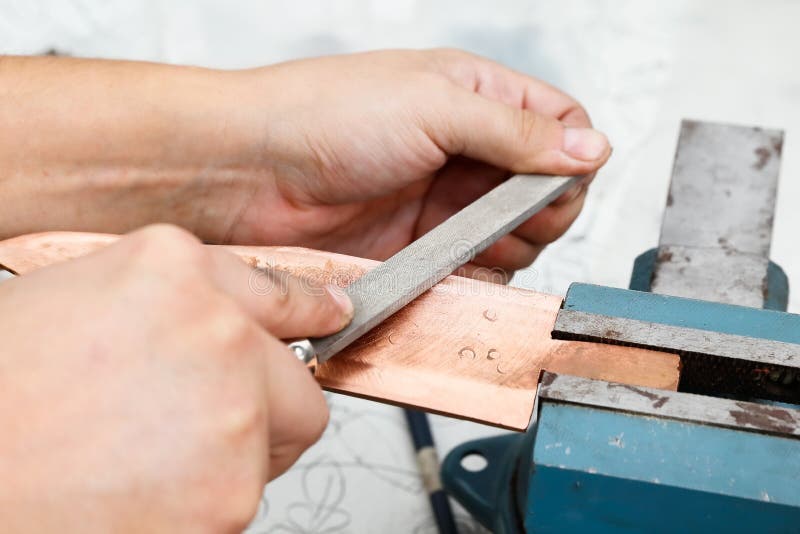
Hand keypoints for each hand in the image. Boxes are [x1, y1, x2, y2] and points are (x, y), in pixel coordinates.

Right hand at [0, 225, 352, 532]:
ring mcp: (232, 412)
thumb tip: (236, 312)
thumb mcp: (74, 300)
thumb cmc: (0, 393)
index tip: (329, 319)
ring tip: (143, 457)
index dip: (305, 316)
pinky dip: (205, 502)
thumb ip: (171, 297)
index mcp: (171, 270)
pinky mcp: (230, 494)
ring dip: (230, 454)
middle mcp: (216, 330)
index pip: (282, 293)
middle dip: (268, 404)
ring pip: (276, 442)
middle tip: (203, 423)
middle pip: (299, 379)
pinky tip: (140, 490)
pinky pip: (243, 495)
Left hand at [229, 49, 610, 278]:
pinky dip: (477, 274)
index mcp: (476, 96)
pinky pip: (473, 268)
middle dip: (543, 208)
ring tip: (474, 238)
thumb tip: (589, 148)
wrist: (252, 172)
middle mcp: (465, 149)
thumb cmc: (326, 114)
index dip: (572, 156)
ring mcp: (444, 201)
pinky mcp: (421, 246)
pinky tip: (458, 265)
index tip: (560, 180)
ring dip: (510, 244)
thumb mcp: (435, 105)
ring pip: (514, 234)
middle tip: (512, 214)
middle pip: (545, 188)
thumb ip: (517, 132)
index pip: (560, 125)